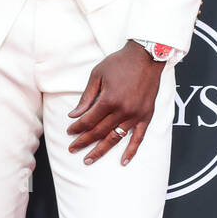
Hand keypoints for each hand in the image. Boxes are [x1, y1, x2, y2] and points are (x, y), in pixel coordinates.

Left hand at [66, 41, 163, 165]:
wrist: (146, 56)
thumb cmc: (119, 63)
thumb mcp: (97, 75)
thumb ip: (86, 97)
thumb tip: (74, 115)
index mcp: (109, 100)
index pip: (88, 121)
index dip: (76, 128)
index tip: (69, 132)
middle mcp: (122, 110)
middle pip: (99, 132)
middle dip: (83, 142)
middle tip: (72, 149)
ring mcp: (136, 115)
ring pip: (115, 138)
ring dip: (101, 150)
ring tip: (89, 160)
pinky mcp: (146, 116)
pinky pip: (139, 138)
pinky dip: (131, 151)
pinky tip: (123, 161)